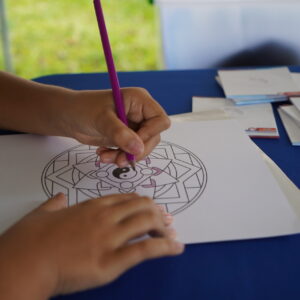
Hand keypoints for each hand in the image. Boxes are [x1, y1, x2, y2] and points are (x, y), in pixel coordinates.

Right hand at [0, 193, 183, 298]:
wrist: (23, 264)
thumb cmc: (29, 239)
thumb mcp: (41, 213)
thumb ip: (54, 203)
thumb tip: (59, 198)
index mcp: (91, 206)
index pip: (126, 198)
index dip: (142, 202)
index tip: (151, 207)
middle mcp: (104, 217)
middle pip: (141, 206)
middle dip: (157, 212)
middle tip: (165, 220)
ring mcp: (109, 237)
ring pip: (147, 222)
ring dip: (163, 227)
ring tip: (171, 233)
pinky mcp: (111, 262)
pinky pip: (146, 249)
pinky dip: (166, 246)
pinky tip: (177, 247)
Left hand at [63, 87, 169, 165]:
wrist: (68, 117)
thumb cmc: (83, 109)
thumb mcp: (101, 119)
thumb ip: (120, 133)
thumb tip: (139, 149)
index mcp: (139, 100)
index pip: (160, 120)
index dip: (150, 134)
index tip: (133, 144)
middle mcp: (140, 113)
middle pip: (153, 137)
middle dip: (136, 151)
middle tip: (119, 160)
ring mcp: (134, 126)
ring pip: (142, 148)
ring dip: (125, 156)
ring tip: (105, 157)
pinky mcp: (126, 138)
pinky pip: (130, 152)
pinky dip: (118, 157)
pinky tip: (104, 154)